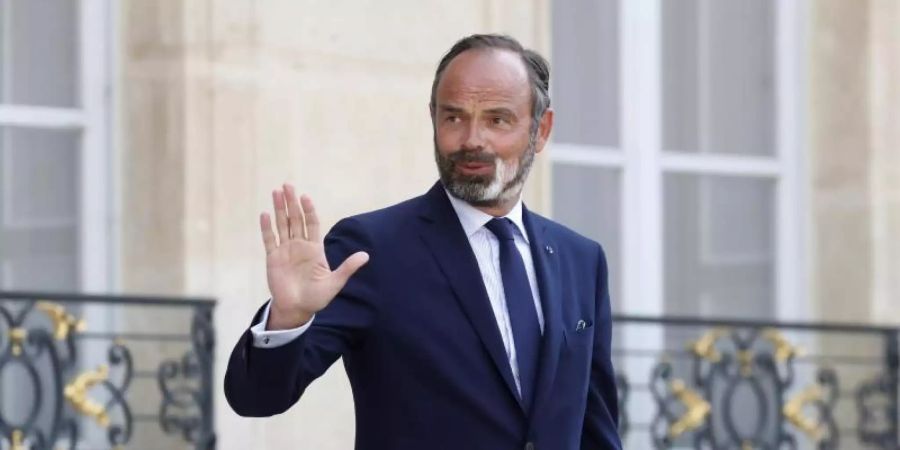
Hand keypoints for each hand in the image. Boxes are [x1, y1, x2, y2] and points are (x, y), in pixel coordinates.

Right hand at [260, 183, 368, 329]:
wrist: (297, 309)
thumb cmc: (317, 297)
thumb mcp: (335, 282)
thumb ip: (348, 268)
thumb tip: (366, 255)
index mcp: (315, 248)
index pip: (312, 224)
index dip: (309, 210)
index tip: (305, 197)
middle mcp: (299, 245)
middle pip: (295, 219)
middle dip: (291, 202)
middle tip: (287, 185)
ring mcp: (285, 250)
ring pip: (282, 225)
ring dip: (279, 209)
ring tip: (275, 192)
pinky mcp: (273, 258)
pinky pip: (269, 239)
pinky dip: (267, 228)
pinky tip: (265, 214)